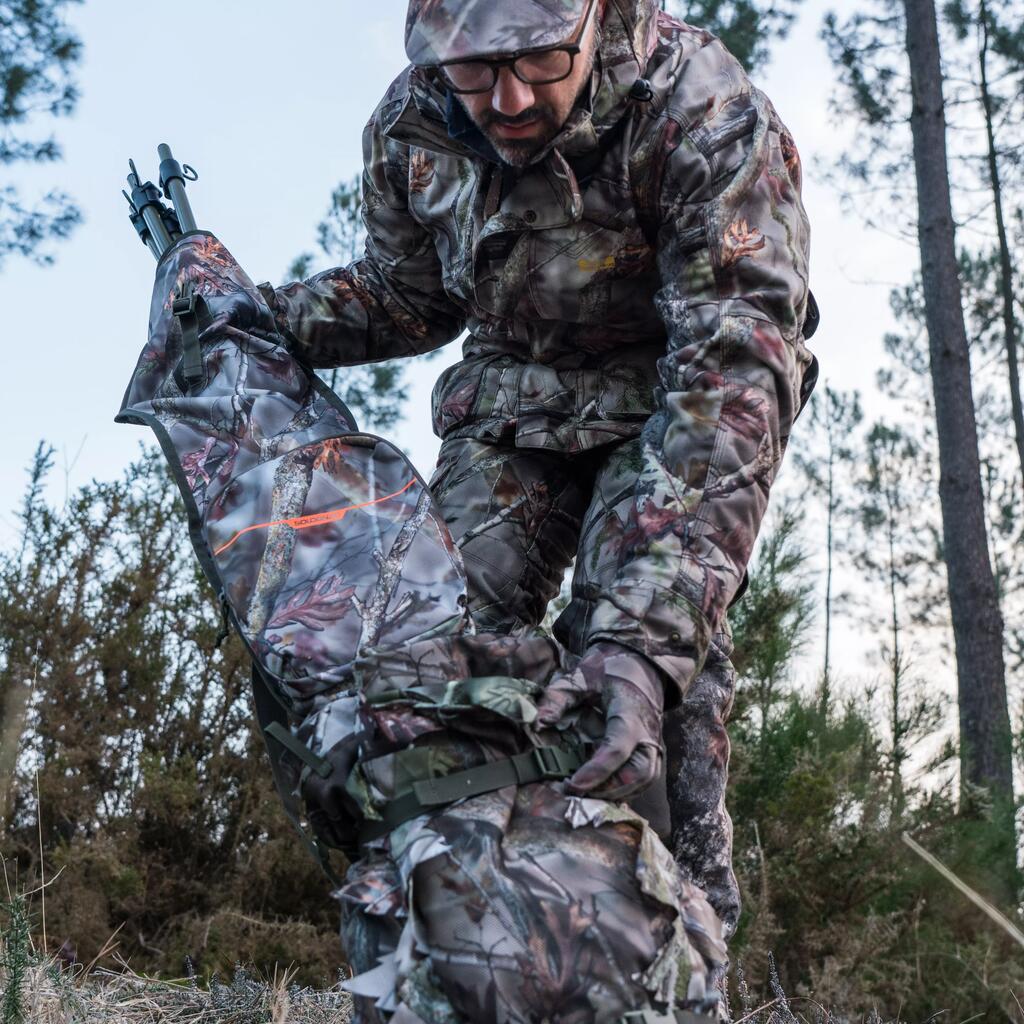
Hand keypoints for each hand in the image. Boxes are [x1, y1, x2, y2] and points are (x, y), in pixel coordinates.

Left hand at [535, 641, 664, 800]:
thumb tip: (538, 723)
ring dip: (615, 794)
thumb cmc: (608, 670)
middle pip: (638, 772)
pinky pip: (644, 780)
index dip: (597, 770)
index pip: (618, 746)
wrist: (639, 665)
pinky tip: (599, 791)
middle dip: (607, 789)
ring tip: (583, 794)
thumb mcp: (580, 677)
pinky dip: (624, 790)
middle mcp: (648, 731)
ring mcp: (654, 743)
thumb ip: (558, 698)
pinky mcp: (653, 752)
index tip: (572, 783)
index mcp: (629, 710)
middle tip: (573, 792)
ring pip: (643, 780)